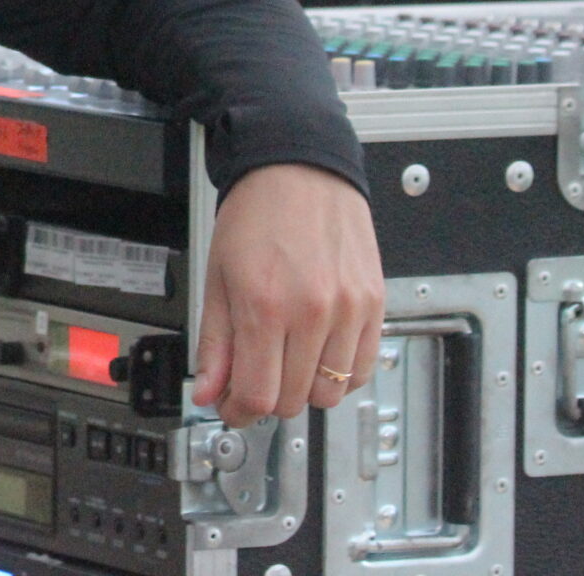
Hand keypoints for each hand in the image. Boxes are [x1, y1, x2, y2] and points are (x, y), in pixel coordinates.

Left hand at [195, 163, 383, 425]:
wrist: (301, 171)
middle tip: (254, 379)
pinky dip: (339, 375)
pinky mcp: (374, 306)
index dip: (239, 412)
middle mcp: (312, 312)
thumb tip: (209, 392)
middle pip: (295, 401)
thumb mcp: (218, 277)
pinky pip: (363, 370)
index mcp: (265, 306)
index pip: (257, 396)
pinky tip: (318, 352)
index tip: (232, 408)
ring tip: (286, 361)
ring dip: (305, 390)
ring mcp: (349, 310)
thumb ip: (214, 343)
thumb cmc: (257, 215)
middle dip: (268, 400)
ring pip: (331, 394)